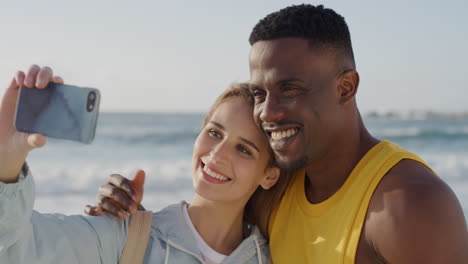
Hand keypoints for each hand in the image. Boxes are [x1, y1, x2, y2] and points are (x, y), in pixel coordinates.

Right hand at [0, 65, 62, 182]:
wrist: (4, 141)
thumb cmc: (23, 140)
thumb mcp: (29, 142)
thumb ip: (35, 141)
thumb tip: (41, 139)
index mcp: (52, 103)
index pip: (60, 87)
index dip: (60, 82)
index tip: (58, 83)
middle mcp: (42, 94)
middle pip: (48, 74)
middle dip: (45, 75)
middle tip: (40, 85)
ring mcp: (28, 90)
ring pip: (34, 70)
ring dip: (33, 72)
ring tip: (28, 85)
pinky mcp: (13, 89)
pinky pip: (18, 75)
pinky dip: (20, 75)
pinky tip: (20, 83)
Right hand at [85, 170, 145, 218]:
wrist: (126, 212)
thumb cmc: (131, 199)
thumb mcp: (136, 191)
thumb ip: (138, 182)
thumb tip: (141, 171)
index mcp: (114, 180)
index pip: (120, 181)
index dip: (128, 189)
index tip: (137, 199)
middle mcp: (105, 188)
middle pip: (112, 191)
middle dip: (124, 201)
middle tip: (134, 210)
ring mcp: (98, 198)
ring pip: (103, 201)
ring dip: (114, 209)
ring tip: (124, 216)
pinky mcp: (93, 209)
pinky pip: (88, 209)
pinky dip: (91, 210)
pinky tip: (98, 212)